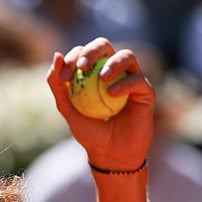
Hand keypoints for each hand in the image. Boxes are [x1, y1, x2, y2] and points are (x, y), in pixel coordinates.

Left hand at [46, 37, 154, 171]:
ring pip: (126, 55)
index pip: (84, 53)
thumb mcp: (68, 109)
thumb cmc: (89, 133)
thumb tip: (56, 55)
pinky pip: (137, 79)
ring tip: (102, 77)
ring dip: (112, 63)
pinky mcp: (145, 91)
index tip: (64, 76)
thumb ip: (58, 85)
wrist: (110, 154)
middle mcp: (113, 70)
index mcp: (93, 72)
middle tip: (82, 66)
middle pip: (105, 46)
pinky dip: (124, 83)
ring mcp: (131, 78)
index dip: (73, 58)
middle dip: (92, 50)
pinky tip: (112, 94)